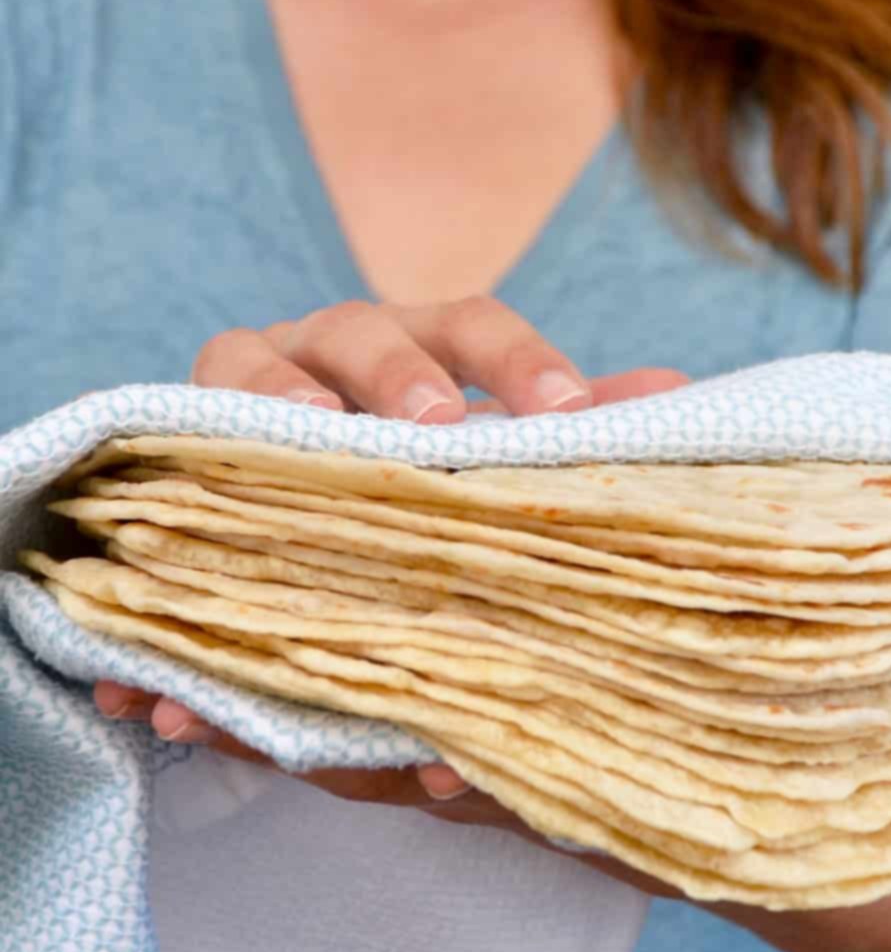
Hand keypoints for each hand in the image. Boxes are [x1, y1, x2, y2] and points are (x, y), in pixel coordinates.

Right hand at [95, 295, 689, 899]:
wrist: (296, 529)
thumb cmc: (415, 484)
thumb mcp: (490, 461)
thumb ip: (563, 437)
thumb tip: (676, 398)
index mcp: (416, 347)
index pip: (471, 325)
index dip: (518, 359)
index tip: (570, 407)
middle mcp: (323, 351)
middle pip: (360, 330)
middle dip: (399, 372)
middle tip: (441, 426)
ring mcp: (239, 393)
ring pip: (244, 369)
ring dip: (272, 401)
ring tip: (308, 446)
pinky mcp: (171, 451)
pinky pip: (157, 465)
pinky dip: (152, 538)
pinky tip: (164, 626)